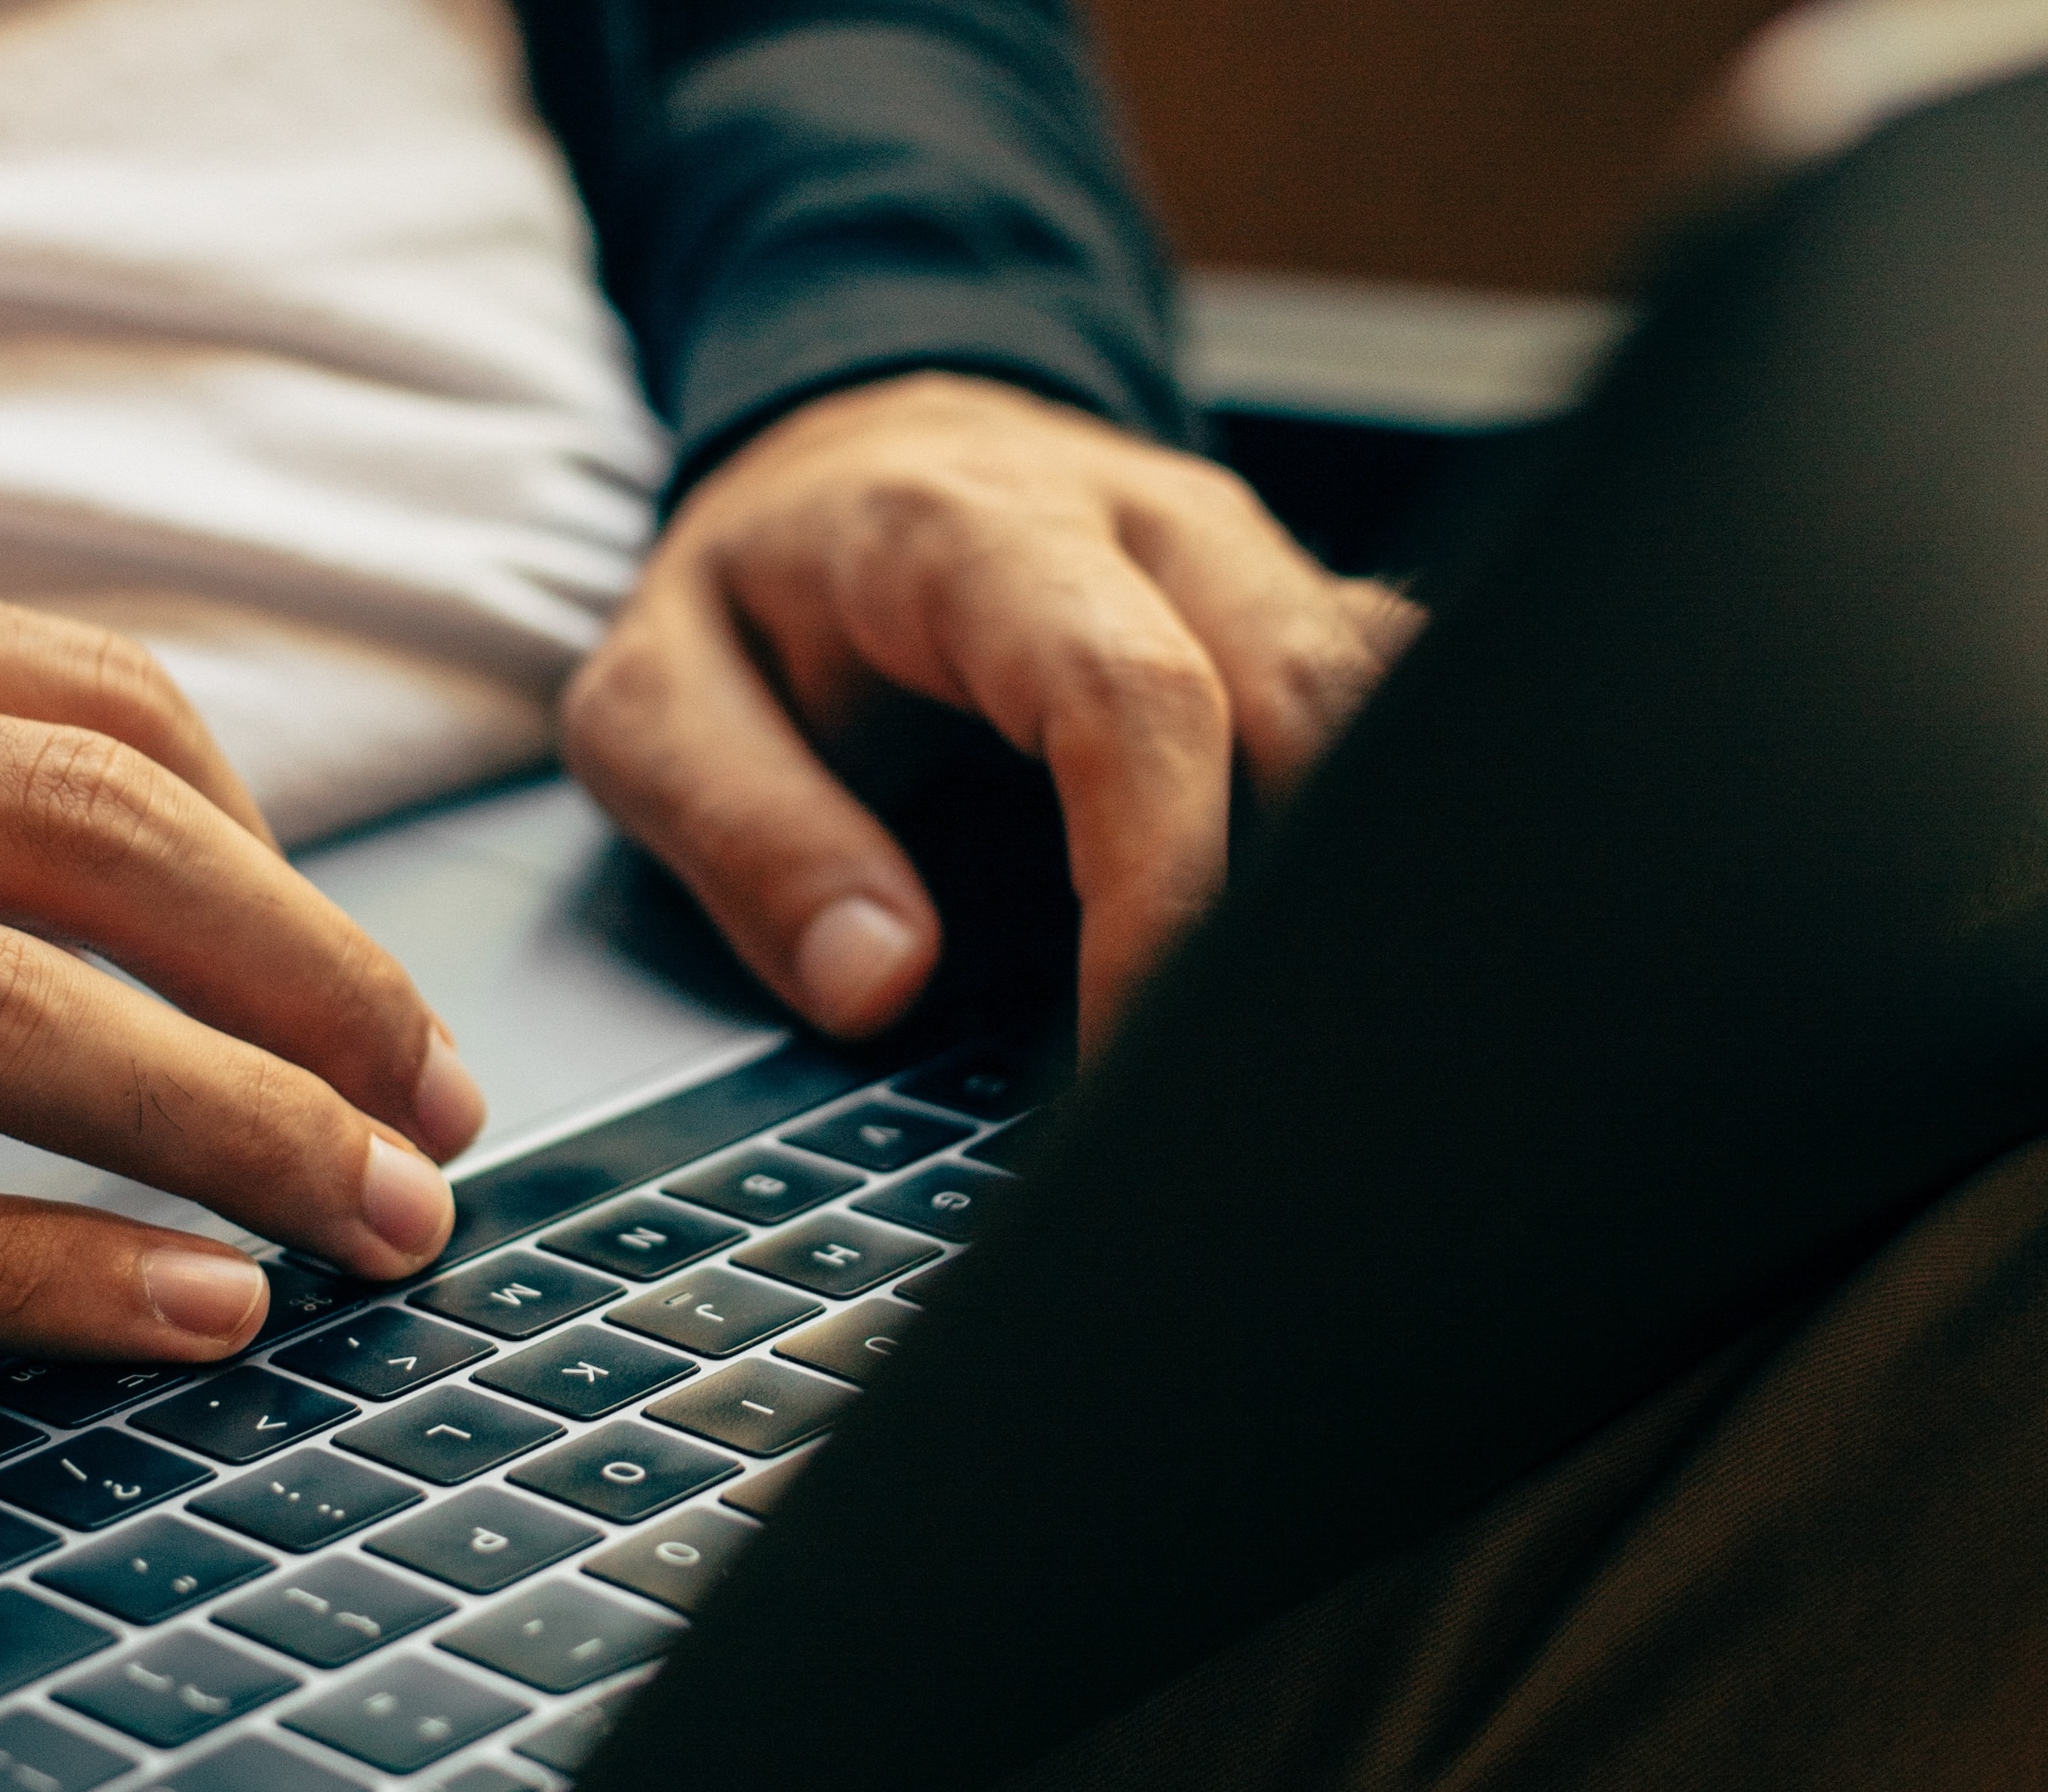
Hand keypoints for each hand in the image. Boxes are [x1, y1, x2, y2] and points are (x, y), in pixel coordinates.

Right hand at [0, 531, 482, 1354]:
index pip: (92, 707)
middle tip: (435, 1120)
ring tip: (368, 1225)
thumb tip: (166, 873)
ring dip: (225, 1127)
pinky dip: (30, 1270)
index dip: (284, 868)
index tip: (370, 992)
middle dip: (312, 995)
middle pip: (84, 842)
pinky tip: (176, 1313)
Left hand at [561, 372, 1421, 1044]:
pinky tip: (1326, 947)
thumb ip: (745, 833)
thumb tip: (877, 979)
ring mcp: (1242, 558)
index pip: (1132, 699)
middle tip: (1234, 1076)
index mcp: (977, 531)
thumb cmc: (758, 593)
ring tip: (1289, 1029)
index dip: (1159, 883)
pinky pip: (1393, 704)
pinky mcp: (1293, 608)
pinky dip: (1377, 827)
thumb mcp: (655, 702)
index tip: (1131, 1042)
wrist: (845, 458)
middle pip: (1311, 694)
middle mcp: (1145, 521)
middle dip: (1294, 900)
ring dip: (1360, 865)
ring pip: (1387, 696)